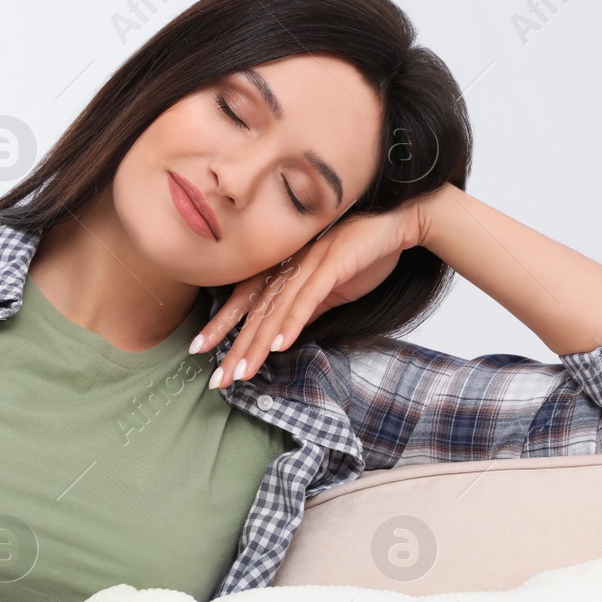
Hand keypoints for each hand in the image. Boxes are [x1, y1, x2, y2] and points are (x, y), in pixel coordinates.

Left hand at [194, 195, 432, 388]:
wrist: (400, 222)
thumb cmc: (366, 252)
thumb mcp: (331, 287)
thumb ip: (309, 307)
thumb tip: (288, 333)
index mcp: (287, 267)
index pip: (246, 300)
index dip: (222, 324)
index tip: (201, 350)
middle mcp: (290, 264)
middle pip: (255, 310)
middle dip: (234, 347)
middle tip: (217, 378)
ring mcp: (309, 263)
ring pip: (276, 309)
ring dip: (257, 343)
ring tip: (242, 372)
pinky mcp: (331, 264)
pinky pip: (307, 298)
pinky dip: (292, 322)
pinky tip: (280, 345)